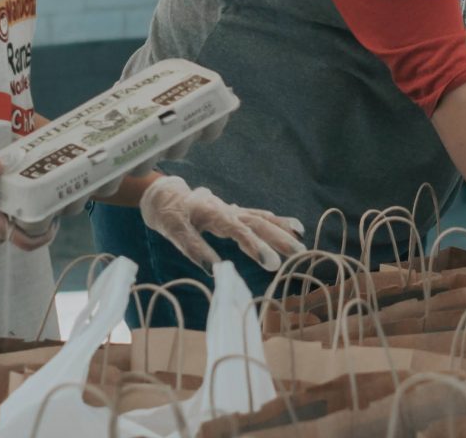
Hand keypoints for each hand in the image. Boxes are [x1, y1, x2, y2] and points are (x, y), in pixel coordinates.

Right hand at [0, 151, 50, 251]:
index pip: (29, 242)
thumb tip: (9, 158)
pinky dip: (13, 216)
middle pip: (26, 235)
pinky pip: (4, 226)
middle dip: (40, 222)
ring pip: (15, 230)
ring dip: (26, 218)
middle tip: (50, 203)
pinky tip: (17, 199)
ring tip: (37, 199)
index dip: (47, 235)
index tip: (56, 220)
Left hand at [139, 176, 307, 271]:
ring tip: (302, 239)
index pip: (239, 231)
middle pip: (257, 223)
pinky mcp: (233, 212)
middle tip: (299, 254)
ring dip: (281, 229)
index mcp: (213, 214)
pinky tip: (292, 227)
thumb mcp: (174, 232)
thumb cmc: (168, 214)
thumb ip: (194, 249)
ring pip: (261, 218)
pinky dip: (276, 221)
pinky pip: (258, 215)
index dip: (256, 246)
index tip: (272, 264)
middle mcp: (227, 209)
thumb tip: (214, 270)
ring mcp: (232, 209)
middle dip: (279, 238)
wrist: (164, 195)